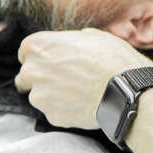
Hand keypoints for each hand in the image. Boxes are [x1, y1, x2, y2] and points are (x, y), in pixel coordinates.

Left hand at [15, 29, 152, 129]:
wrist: (126, 90)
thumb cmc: (112, 59)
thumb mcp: (93, 36)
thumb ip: (71, 40)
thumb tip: (73, 42)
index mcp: (37, 46)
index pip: (26, 51)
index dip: (41, 56)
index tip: (52, 61)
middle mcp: (31, 71)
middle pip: (27, 75)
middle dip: (42, 77)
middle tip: (65, 78)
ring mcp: (39, 96)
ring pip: (38, 95)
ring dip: (51, 95)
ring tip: (76, 92)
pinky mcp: (51, 116)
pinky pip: (53, 111)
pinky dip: (63, 109)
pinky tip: (80, 103)